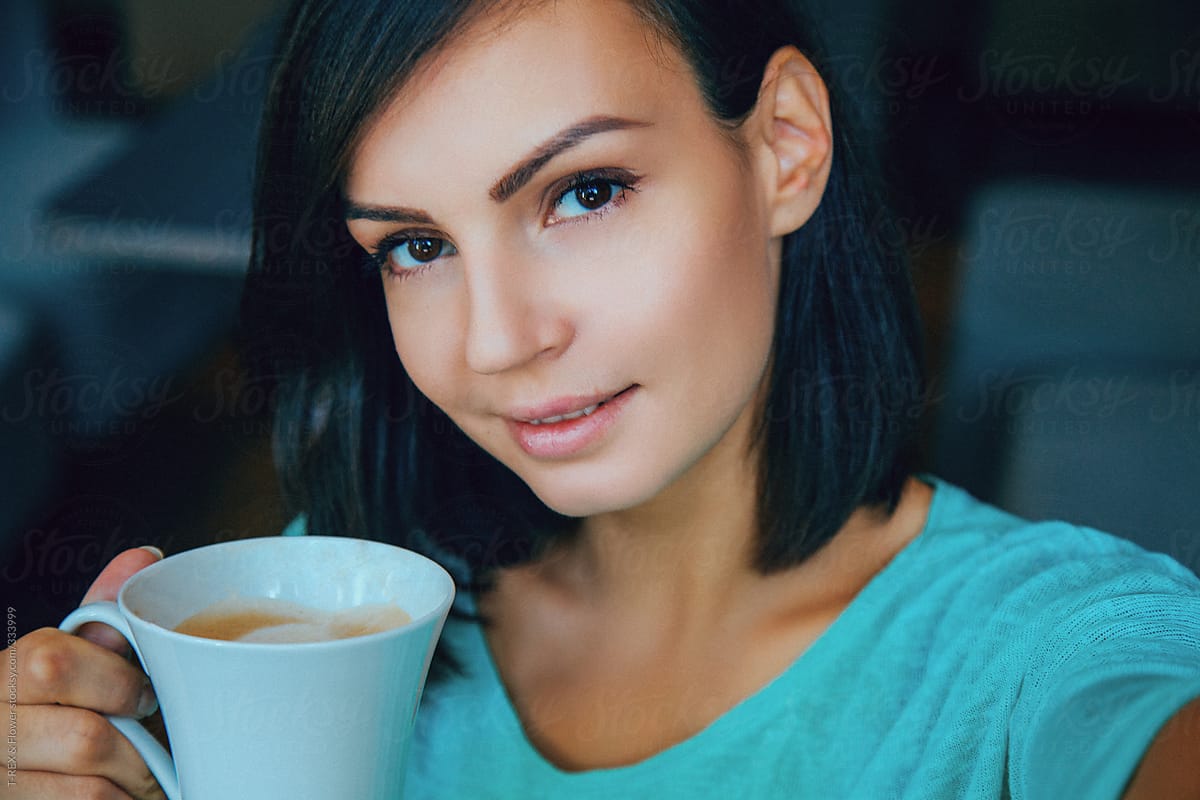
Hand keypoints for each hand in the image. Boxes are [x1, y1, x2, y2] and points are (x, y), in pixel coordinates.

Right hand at [8, 547, 167, 798]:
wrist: (11, 758)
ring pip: (87, 791)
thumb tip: (145, 557)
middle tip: (154, 747)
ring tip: (141, 778)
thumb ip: (101, 613)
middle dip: (137, 746)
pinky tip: (119, 795)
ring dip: (130, 786)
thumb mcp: (68, 655)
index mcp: (4, 674)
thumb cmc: (54, 706)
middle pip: (84, 738)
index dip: (119, 683)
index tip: (145, 697)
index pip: (56, 665)